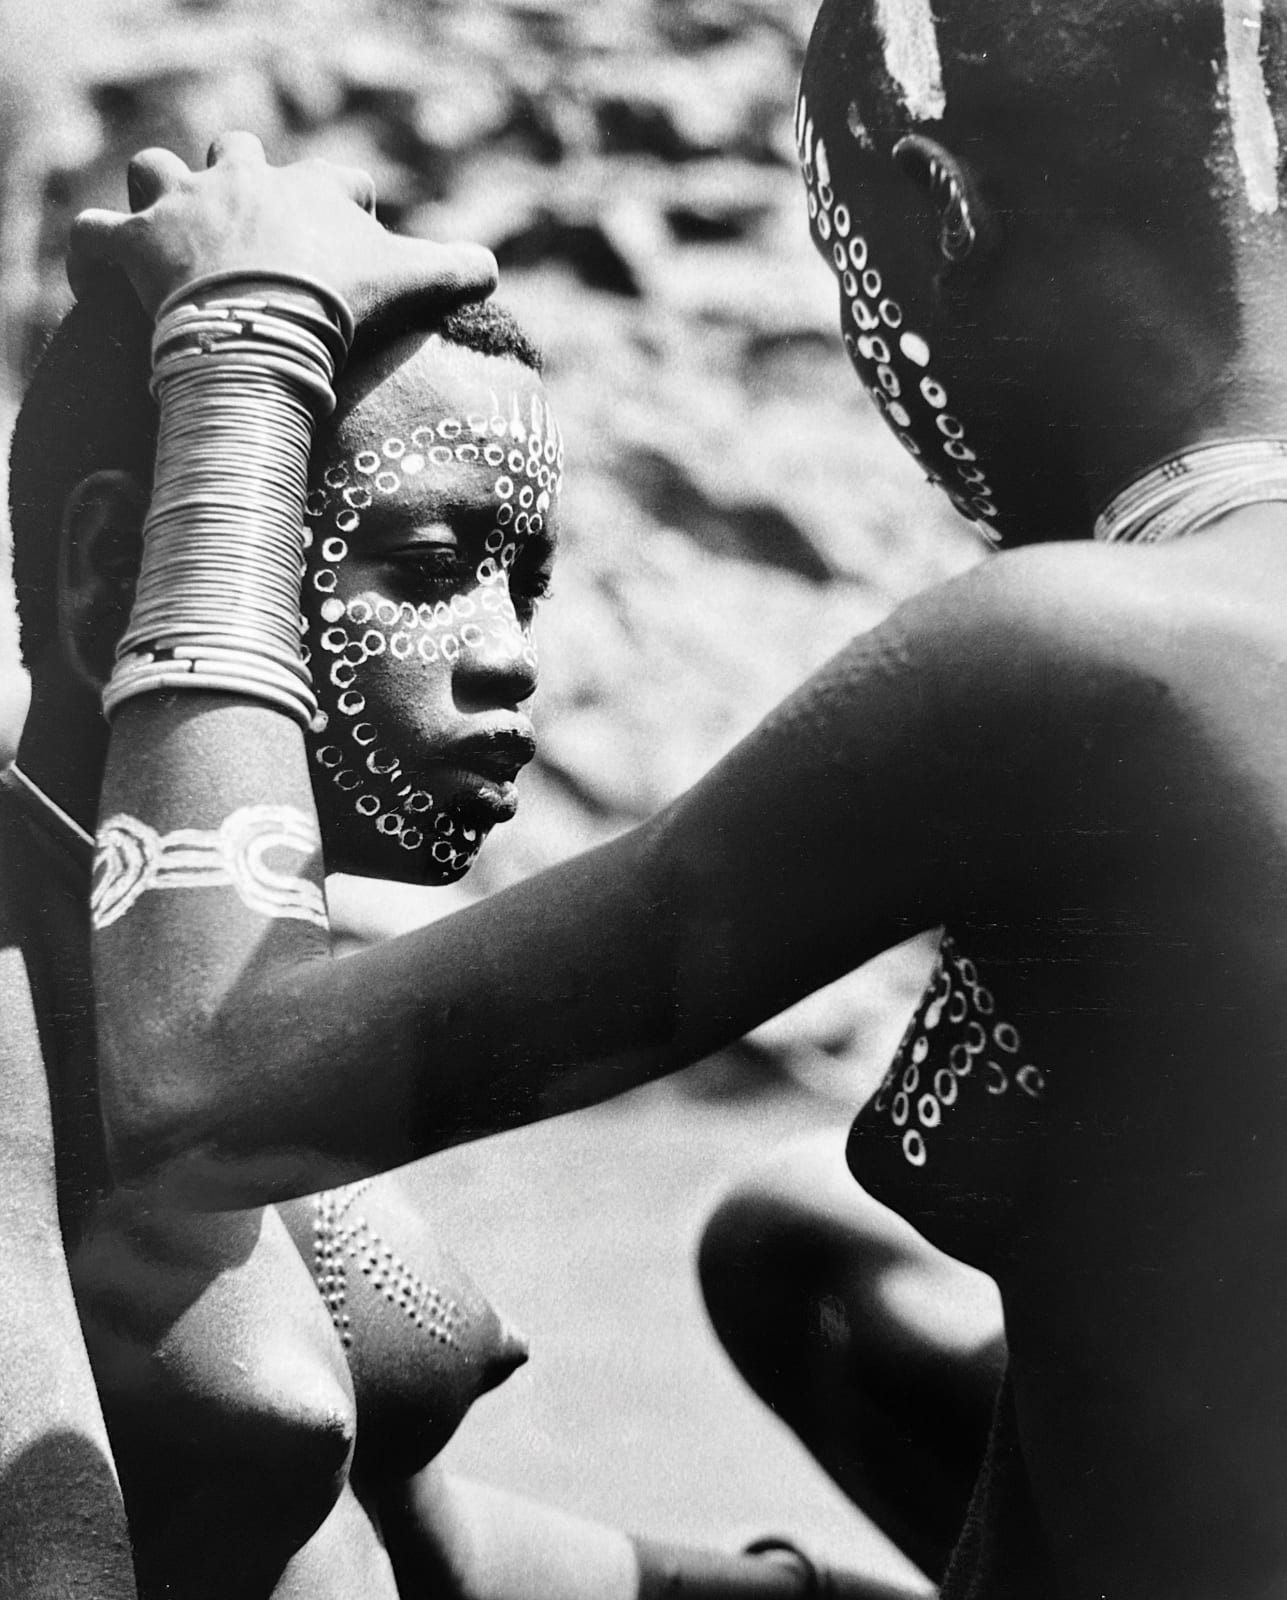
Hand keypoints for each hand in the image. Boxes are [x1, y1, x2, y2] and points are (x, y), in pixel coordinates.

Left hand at [68, 131, 496, 332]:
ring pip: (154, 169)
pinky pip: (92, 236)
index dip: (347, 212)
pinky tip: (105, 277)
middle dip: (242, 180)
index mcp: (309, 188)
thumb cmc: (337, 301)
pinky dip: (94, 255)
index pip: (336, 182)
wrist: (265, 324)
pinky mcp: (133, 247)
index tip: (353, 254)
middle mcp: (241, 181)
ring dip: (160, 196)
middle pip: (237, 152)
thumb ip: (457, 269)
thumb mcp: (411, 281)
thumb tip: (490, 268)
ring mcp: (182, 208)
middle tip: (255, 239)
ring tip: (172, 237)